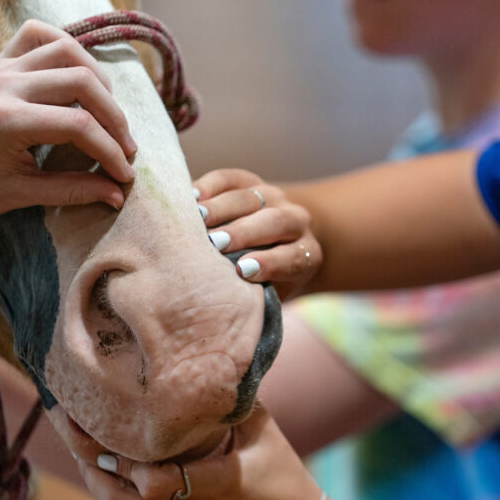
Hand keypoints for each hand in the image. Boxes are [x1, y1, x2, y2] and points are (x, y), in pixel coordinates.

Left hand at [0, 19, 139, 219]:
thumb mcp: (20, 195)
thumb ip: (72, 191)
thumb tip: (117, 194)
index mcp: (8, 121)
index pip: (80, 127)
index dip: (111, 152)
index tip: (124, 174)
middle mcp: (7, 86)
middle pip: (82, 83)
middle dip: (113, 118)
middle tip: (125, 147)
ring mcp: (3, 69)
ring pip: (68, 52)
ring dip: (98, 81)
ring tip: (109, 114)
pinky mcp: (0, 63)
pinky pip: (38, 36)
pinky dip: (66, 47)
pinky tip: (80, 74)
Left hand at [58, 405, 322, 499]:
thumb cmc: (281, 473)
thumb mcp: (262, 430)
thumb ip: (224, 402)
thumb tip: (191, 359)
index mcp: (217, 485)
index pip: (149, 477)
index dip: (117, 451)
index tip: (94, 411)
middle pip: (117, 499)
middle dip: (87, 459)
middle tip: (66, 419)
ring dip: (96, 475)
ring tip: (77, 439)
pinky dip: (125, 488)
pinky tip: (116, 461)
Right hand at [194, 169, 320, 298]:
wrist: (278, 244)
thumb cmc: (265, 284)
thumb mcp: (269, 296)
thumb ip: (256, 302)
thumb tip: (224, 320)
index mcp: (307, 254)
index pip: (294, 257)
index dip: (270, 263)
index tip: (243, 271)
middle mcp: (296, 222)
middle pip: (274, 222)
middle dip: (244, 232)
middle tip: (215, 243)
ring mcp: (274, 197)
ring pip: (251, 197)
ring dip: (223, 207)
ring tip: (197, 218)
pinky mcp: (251, 181)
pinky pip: (232, 178)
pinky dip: (211, 185)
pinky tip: (192, 196)